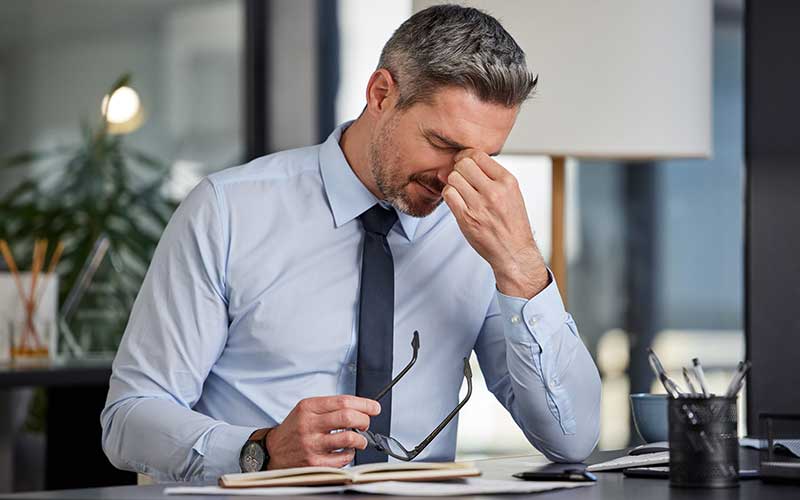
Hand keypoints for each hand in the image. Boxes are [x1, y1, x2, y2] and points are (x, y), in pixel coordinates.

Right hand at [265, 395, 380, 468]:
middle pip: (348, 417)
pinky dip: (350, 454)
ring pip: (349, 438)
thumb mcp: (305, 410)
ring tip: (359, 439)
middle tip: (365, 423)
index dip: (364, 404)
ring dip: (360, 439)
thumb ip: (329, 407)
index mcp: (308, 408)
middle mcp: (309, 425)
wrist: (272, 451)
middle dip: (364, 420)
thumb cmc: (293, 429)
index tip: (374, 408)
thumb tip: (360, 408)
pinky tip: (346, 451)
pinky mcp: (314, 463)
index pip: (343, 401)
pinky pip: (343, 458)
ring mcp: (312, 445)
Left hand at [442, 149, 548, 298]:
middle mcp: (494, 191)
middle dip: (459, 169)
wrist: (513, 251)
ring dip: (453, 182)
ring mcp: (479, 205)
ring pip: (453, 178)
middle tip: (461, 178)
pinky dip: (449, 195)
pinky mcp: (467, 218)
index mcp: (507, 181)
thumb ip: (490, 176)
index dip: (466, 157)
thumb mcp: (511, 193)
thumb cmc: (511, 222)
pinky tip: (457, 200)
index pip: (478, 155)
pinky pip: (448, 194)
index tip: (464, 163)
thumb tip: (460, 161)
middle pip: (463, 164)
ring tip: (461, 191)